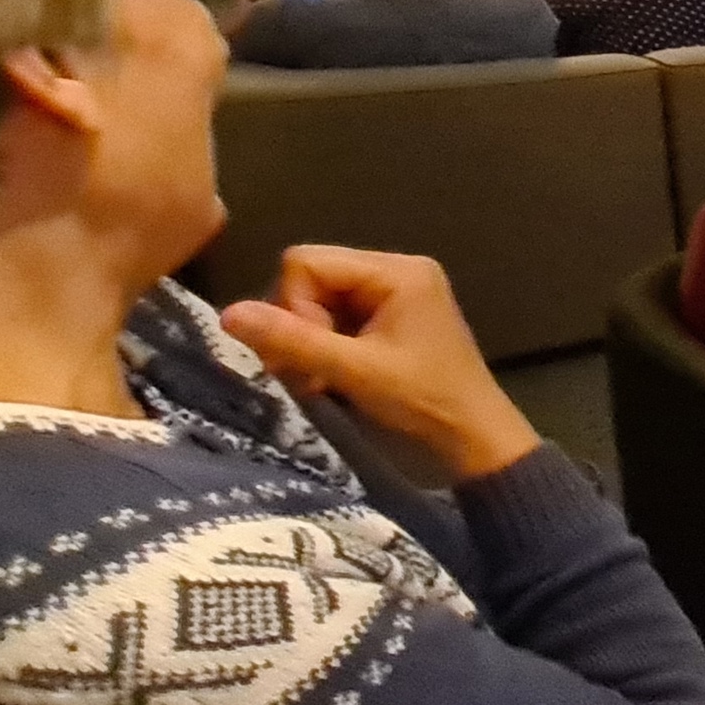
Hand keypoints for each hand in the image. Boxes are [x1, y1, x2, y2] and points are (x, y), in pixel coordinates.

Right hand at [220, 248, 538, 481]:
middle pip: (311, 279)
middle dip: (299, 327)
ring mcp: (393, 296)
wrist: (476, 441)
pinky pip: (335, 320)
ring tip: (319, 383)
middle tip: (308, 375)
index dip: (293, 307)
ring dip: (308, 343)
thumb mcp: (355, 372)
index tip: (310, 352)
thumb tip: (228, 313)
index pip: (306, 262)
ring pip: (318, 303)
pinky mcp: (389, 321)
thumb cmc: (424, 403)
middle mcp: (396, 272)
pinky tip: (330, 380)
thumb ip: (293, 340)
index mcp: (397, 271)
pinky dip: (324, 349)